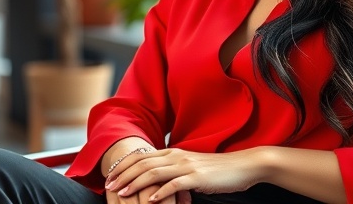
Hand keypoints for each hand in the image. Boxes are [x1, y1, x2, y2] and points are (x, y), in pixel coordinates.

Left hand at [105, 148, 264, 201]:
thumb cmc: (218, 170)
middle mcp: (177, 156)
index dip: (124, 166)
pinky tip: (151, 201)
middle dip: (123, 174)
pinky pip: (175, 184)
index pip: (142, 156)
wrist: (244, 165)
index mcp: (174, 153)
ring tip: (122, 193)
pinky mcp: (197, 177)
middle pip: (143, 163)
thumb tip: (158, 186)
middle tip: (108, 186)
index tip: (110, 176)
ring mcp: (187, 165)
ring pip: (154, 172)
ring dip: (136, 183)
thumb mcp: (191, 169)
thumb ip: (174, 173)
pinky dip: (161, 192)